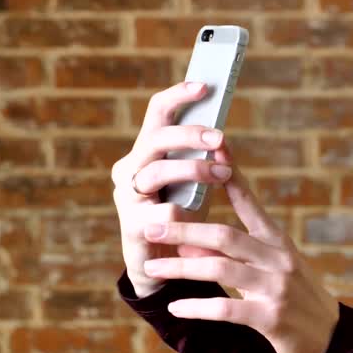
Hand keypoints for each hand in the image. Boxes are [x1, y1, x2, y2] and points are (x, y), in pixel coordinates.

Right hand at [112, 81, 235, 295]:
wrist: (163, 265)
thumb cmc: (183, 215)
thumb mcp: (194, 183)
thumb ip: (202, 159)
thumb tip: (224, 135)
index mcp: (145, 152)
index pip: (157, 114)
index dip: (178, 96)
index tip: (205, 86)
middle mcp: (130, 170)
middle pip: (155, 139)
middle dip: (189, 135)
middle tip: (219, 138)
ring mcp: (128, 198)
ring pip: (156, 173)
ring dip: (193, 171)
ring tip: (223, 176)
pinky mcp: (133, 226)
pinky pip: (164, 212)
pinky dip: (187, 212)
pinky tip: (200, 218)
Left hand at [139, 160, 340, 352]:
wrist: (332, 337)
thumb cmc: (295, 298)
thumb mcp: (272, 268)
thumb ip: (234, 255)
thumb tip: (189, 245)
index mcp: (278, 242)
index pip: (249, 202)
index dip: (230, 174)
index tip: (212, 147)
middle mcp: (278, 258)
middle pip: (224, 235)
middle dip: (183, 229)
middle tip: (150, 226)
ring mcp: (276, 287)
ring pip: (220, 268)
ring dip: (181, 267)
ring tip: (152, 268)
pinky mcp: (271, 317)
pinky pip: (226, 308)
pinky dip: (198, 307)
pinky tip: (176, 307)